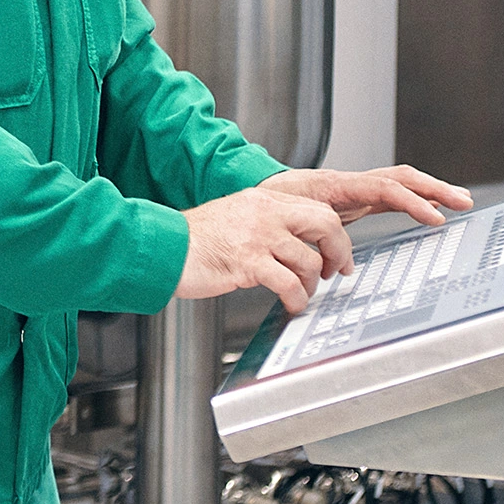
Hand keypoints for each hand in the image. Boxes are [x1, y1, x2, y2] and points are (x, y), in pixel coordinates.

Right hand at [176, 186, 354, 314]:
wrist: (164, 246)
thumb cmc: (196, 239)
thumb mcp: (237, 215)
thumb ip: (269, 222)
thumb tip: (300, 244)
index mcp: (264, 199)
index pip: (318, 209)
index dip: (337, 236)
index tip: (338, 256)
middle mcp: (265, 212)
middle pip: (325, 224)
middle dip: (338, 253)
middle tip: (335, 272)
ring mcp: (257, 236)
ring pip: (309, 260)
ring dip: (311, 284)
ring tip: (300, 294)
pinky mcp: (248, 262)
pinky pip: (289, 284)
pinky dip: (296, 299)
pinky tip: (289, 304)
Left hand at [260, 164, 474, 229]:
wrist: (256, 192)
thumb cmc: (269, 204)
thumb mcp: (288, 220)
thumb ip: (313, 242)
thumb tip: (340, 268)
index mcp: (336, 186)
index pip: (385, 189)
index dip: (413, 203)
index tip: (436, 218)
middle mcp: (350, 183)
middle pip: (401, 178)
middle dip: (434, 188)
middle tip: (462, 202)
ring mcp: (355, 189)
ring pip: (399, 183)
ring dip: (430, 190)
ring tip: (458, 200)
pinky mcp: (356, 197)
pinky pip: (391, 193)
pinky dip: (413, 198)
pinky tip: (430, 207)